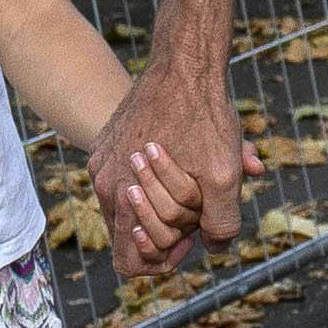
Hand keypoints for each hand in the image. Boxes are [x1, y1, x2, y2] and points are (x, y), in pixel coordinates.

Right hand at [94, 46, 254, 275]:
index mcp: (119, 197)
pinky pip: (130, 178)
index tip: (192, 237)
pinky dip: (158, 178)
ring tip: (197, 176)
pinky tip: (186, 157)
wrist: (185, 65)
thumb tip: (212, 248)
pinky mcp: (108, 143)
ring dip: (167, 201)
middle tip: (200, 202)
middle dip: (170, 227)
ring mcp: (102, 161)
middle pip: (134, 233)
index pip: (129, 262)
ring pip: (135, 205)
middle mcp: (102, 183)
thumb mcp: (224, 176)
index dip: (165, 259)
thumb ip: (220, 223)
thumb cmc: (204, 119)